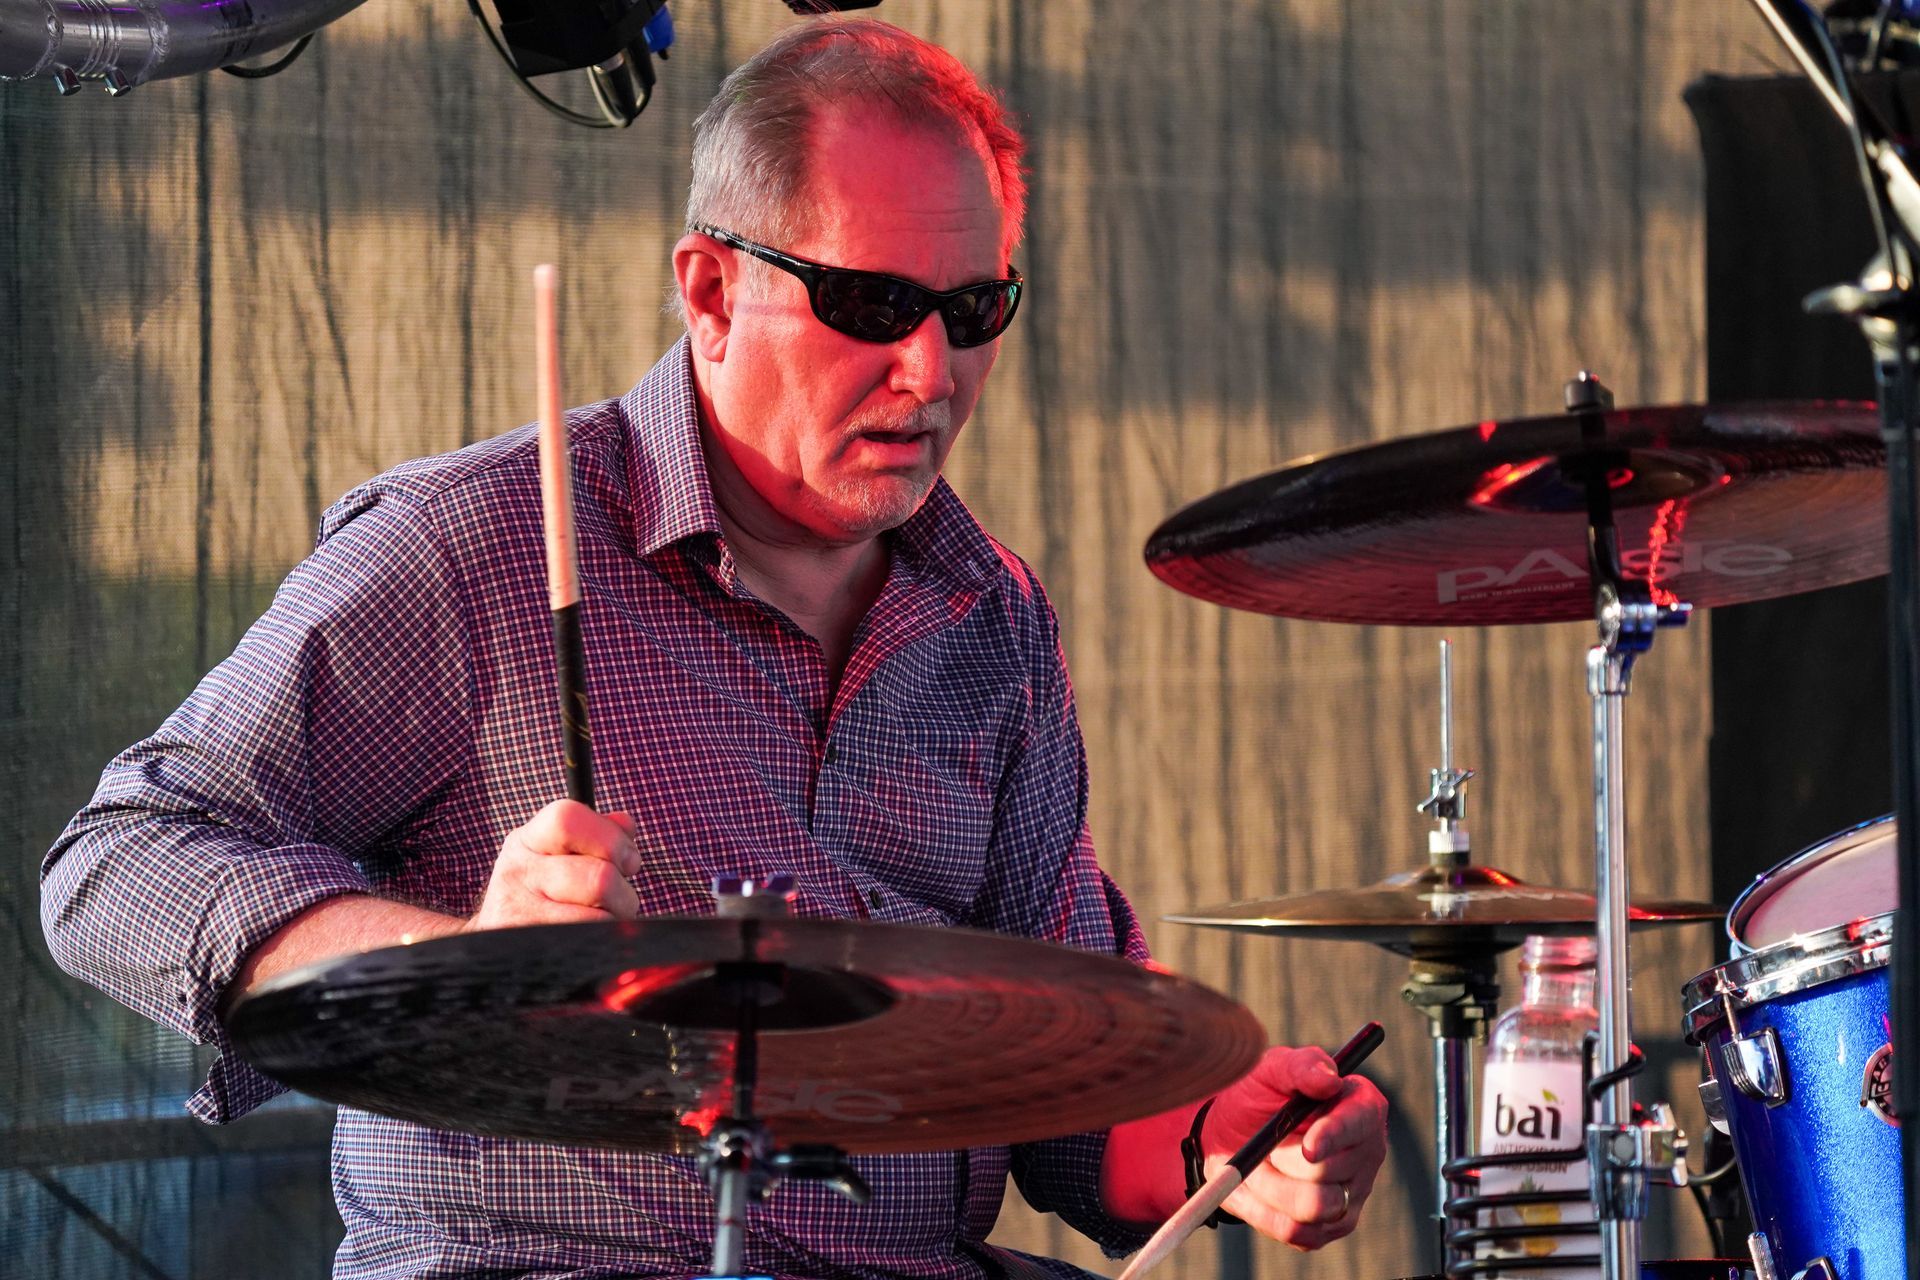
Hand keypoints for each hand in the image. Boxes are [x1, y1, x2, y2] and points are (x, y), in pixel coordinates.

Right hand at [465, 799, 642, 929]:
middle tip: (619, 901)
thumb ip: (597, 835)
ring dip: (614, 922)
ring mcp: (518, 913)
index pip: (568, 819)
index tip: (629, 861)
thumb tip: (625, 824)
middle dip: (624, 894)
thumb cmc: (543, 893)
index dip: (610, 838)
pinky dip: (600, 942)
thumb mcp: (560, 855)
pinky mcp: (527, 948)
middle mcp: (517, 872)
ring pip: (598, 916)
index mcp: (528, 840)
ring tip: (601, 920)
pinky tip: (588, 938)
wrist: (495, 942)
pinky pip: (587, 943)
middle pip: (598, 877)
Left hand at [1200, 1045, 1388, 1249]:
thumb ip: (1300, 1066)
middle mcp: (1366, 1152)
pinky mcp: (1330, 1226)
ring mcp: (1352, 1193)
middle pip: (1330, 1171)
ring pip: (1313, 1208)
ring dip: (1270, 1187)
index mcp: (1361, 1106)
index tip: (1308, 1147)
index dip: (1336, 1135)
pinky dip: (1263, 1212)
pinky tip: (1255, 1188)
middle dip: (1282, 1158)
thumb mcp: (1269, 1069)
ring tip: (1255, 1164)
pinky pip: (1297, 1232)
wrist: (1232, 1134)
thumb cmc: (1258, 1094)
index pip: (1363, 1121)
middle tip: (1260, 1144)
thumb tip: (1329, 1079)